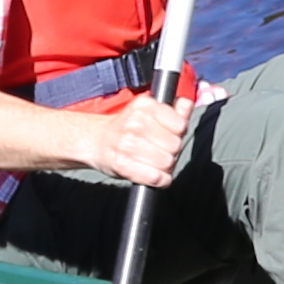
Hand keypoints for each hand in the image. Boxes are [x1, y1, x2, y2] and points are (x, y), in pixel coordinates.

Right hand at [65, 97, 189, 189]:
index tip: (169, 134)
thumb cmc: (127, 128)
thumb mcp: (148, 112)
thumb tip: (186, 103)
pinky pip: (156, 177)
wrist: (96, 141)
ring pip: (167, 162)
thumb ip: (173, 109)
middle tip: (161, 150)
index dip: (178, 133)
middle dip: (172, 151)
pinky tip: (154, 174)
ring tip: (155, 161)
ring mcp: (127, 144)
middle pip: (175, 145)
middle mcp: (135, 123)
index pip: (180, 125)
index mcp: (145, 105)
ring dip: (165, 166)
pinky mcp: (122, 165)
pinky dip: (160, 179)